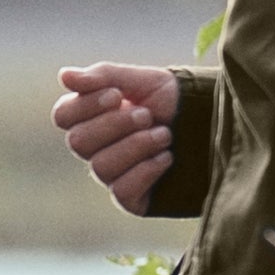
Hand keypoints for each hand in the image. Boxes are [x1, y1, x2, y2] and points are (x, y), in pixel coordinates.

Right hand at [53, 62, 182, 216]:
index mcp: (90, 117)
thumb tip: (64, 76)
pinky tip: (166, 158)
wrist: (211, 125)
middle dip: (116, 125)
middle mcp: (96, 148)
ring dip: (136, 146)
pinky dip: (146, 170)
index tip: (117, 95)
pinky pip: (121, 190)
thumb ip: (103, 76)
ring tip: (165, 134)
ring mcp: (111, 175)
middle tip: (147, 115)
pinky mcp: (130, 198)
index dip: (86, 106)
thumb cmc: (173, 101)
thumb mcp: (143, 81)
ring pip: (100, 167)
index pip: (63, 116)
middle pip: (78, 142)